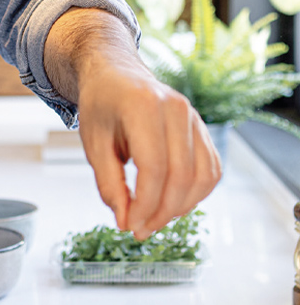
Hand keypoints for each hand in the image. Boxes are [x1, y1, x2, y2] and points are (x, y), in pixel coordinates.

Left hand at [45, 7, 221, 238]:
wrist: (115, 74)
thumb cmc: (101, 106)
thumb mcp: (92, 143)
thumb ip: (108, 183)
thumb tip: (125, 221)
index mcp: (143, 106)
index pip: (154, 167)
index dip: (145, 204)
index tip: (130, 226)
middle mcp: (176, 109)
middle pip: (182, 175)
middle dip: (162, 212)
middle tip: (140, 230)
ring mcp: (195, 117)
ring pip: (203, 176)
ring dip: (181, 207)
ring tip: (154, 220)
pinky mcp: (203, 129)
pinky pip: (210, 169)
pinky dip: (195, 193)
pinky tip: (171, 204)